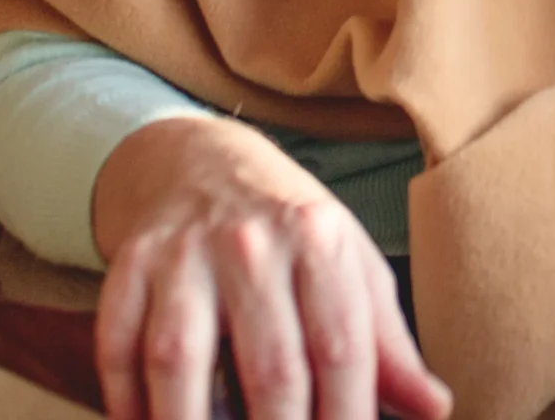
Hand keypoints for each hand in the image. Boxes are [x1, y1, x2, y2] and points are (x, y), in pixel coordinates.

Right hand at [93, 116, 449, 419]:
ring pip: (180, 358)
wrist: (200, 161)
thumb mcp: (350, 265)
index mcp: (320, 240)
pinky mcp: (130, 263)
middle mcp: (252, 242)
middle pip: (269, 366)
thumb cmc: (290, 231)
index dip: (347, 418)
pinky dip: (127, 401)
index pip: (342, 349)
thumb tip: (435, 408)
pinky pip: (119, 345)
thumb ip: (387, 343)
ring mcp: (184, 252)